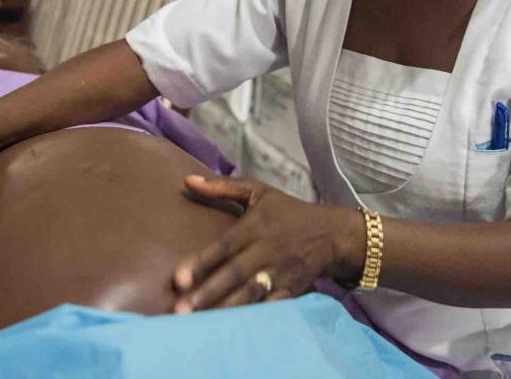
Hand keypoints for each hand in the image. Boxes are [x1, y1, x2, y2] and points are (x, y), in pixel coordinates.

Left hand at [171, 176, 362, 311]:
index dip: (202, 262)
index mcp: (257, 225)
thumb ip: (222, 186)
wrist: (332, 233)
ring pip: (251, 293)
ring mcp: (281, 272)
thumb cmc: (287, 212)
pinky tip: (233, 330)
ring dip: (225, 309)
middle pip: (235, 273)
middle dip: (208, 293)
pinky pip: (271, 307)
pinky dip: (254, 318)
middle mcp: (268, 249)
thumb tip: (186, 179)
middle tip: (180, 311)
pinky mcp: (292, 290)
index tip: (178, 279)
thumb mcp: (258, 191)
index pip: (225, 245)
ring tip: (200, 325)